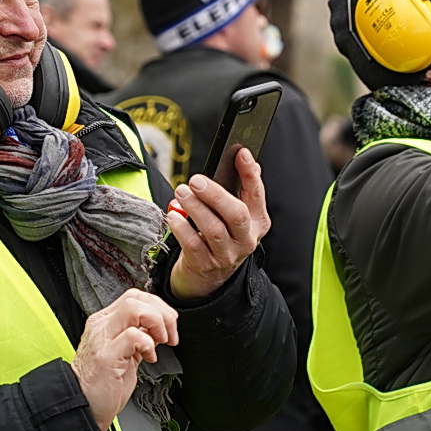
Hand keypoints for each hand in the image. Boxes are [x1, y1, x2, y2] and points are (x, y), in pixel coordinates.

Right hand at [72, 288, 178, 430]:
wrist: (85, 407)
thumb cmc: (103, 384)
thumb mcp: (125, 352)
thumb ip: (139, 336)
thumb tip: (160, 327)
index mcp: (105, 322)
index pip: (134, 297)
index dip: (158, 306)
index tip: (169, 325)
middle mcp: (101, 326)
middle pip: (136, 298)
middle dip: (162, 313)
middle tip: (169, 334)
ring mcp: (102, 339)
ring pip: (134, 309)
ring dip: (157, 323)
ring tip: (161, 342)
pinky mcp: (106, 356)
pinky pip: (133, 336)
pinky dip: (149, 345)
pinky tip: (150, 358)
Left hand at [167, 149, 270, 300]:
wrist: (208, 277)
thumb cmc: (220, 236)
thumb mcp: (234, 216)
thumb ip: (240, 191)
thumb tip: (246, 160)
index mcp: (257, 222)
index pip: (256, 195)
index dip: (250, 173)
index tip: (240, 153)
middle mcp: (246, 239)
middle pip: (236, 214)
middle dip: (216, 195)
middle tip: (196, 180)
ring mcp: (227, 255)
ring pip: (214, 230)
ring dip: (196, 208)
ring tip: (181, 192)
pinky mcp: (206, 265)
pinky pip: (193, 245)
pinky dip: (182, 229)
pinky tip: (173, 216)